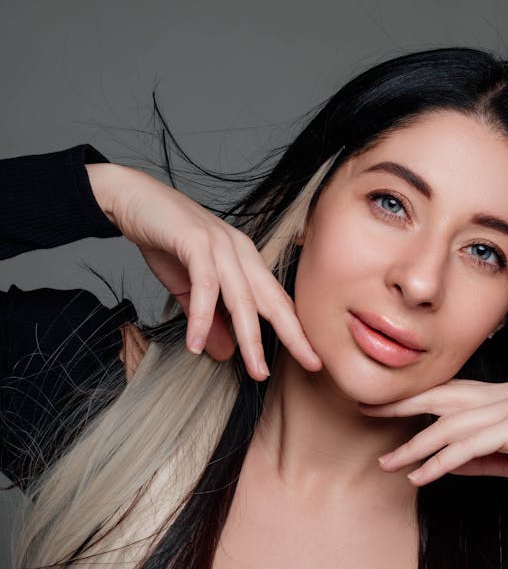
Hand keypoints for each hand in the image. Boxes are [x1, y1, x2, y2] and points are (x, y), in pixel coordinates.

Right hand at [85, 162, 321, 380]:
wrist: (134, 199)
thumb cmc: (166, 241)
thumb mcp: (190, 289)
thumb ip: (208, 320)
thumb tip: (223, 354)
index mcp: (245, 261)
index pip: (276, 300)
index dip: (295, 329)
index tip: (313, 358)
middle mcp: (240, 251)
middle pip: (271, 300)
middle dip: (292, 334)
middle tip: (311, 364)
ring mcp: (220, 245)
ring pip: (242, 298)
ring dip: (250, 337)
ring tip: (256, 370)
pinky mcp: (195, 242)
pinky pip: (205, 285)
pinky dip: (202, 317)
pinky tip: (196, 344)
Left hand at [360, 379, 507, 501]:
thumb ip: (478, 458)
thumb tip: (444, 465)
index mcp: (498, 397)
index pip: (445, 393)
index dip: (409, 398)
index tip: (377, 406)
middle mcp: (501, 395)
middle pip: (440, 396)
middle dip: (400, 404)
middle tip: (363, 411)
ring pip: (451, 424)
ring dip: (416, 445)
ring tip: (389, 463)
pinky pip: (471, 444)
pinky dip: (443, 461)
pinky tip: (423, 476)